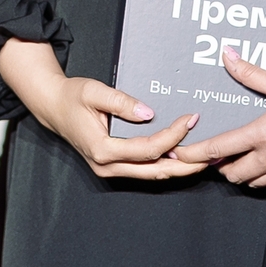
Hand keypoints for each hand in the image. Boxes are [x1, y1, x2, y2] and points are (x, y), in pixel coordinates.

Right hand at [0, 37, 205, 181]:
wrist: (53, 107)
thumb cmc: (72, 97)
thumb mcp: (93, 91)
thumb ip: (121, 101)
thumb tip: (149, 113)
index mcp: (101, 149)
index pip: (147, 148)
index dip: (172, 136)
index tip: (190, 119)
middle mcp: (107, 166)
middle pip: (155, 170)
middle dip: (186, 164)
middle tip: (212, 154)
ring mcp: (110, 170)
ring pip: (152, 174)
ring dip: (179, 168)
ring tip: (204, 159)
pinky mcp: (114, 167)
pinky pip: (145, 170)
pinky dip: (165, 164)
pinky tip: (183, 157)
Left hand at [172, 41, 265, 185]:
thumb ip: (250, 73)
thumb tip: (226, 54)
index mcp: (262, 134)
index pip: (219, 150)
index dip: (195, 155)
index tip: (177, 155)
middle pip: (232, 174)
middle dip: (219, 167)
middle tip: (214, 155)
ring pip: (253, 183)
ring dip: (242, 173)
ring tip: (237, 158)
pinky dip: (265, 176)